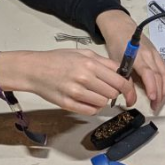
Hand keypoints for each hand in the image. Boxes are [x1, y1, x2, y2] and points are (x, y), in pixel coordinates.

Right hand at [0, 48, 136, 114]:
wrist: (33, 69)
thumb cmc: (58, 60)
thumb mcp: (83, 54)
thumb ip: (104, 63)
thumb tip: (122, 74)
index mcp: (90, 64)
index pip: (121, 81)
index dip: (130, 90)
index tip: (131, 95)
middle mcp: (84, 78)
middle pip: (113, 93)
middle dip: (113, 93)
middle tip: (105, 89)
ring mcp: (75, 92)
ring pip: (103, 103)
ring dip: (102, 100)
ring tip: (92, 93)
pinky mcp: (68, 104)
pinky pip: (91, 111)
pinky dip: (93, 107)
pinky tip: (87, 100)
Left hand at [97, 9, 164, 110]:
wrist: (122, 27)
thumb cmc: (116, 44)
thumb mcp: (116, 61)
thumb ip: (125, 77)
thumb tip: (130, 96)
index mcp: (137, 56)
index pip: (148, 73)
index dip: (152, 87)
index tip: (153, 98)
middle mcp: (150, 55)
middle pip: (160, 77)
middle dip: (160, 93)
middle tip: (155, 107)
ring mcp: (156, 55)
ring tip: (160, 101)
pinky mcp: (159, 56)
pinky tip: (164, 89)